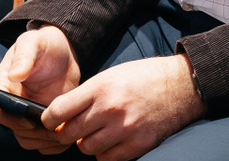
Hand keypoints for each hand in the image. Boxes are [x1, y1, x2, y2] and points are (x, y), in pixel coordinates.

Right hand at [0, 27, 82, 151]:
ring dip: (45, 141)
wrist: (63, 52)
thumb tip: (15, 75)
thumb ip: (24, 56)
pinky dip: (55, 145)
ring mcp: (28, 115)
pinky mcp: (44, 121)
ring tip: (63, 131)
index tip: (30, 120)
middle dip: (34, 134)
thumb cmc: (44, 44)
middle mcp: (12, 104)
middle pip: (15, 131)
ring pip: (29, 140)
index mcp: (3, 86)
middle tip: (55, 129)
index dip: (12, 120)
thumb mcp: (33, 43)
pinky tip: (69, 134)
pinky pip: (44, 142)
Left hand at [37, 54, 204, 159]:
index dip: (48, 119)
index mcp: (100, 87)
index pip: (59, 110)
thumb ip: (87, 94)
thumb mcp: (111, 75)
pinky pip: (108, 158)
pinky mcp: (138, 144)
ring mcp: (125, 128)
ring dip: (85, 143)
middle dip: (64, 133)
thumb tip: (63, 114)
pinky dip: (104, 153)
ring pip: (87, 148)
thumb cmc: (143, 77)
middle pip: (70, 133)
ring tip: (93, 134)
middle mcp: (110, 108)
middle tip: (68, 130)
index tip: (48, 121)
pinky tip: (109, 142)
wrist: (181, 86)